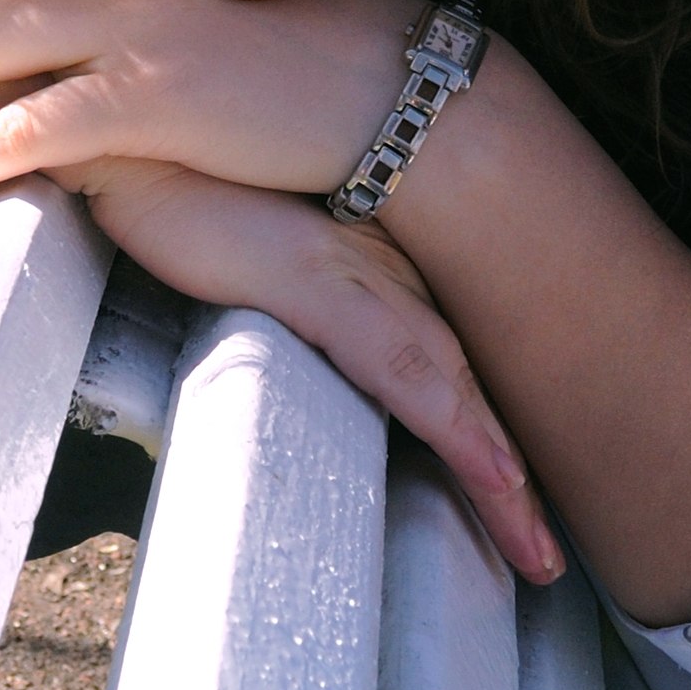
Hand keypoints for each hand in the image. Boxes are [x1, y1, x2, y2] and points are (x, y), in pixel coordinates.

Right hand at [54, 153, 563, 587]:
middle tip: (547, 555)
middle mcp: (382, 270)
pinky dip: (452, 423)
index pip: (447, 365)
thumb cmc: (190, 186)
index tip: (521, 512)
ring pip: (451, 387)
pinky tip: (490, 471)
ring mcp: (357, 274)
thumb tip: (301, 351)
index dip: (487, 438)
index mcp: (373, 269)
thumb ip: (294, 297)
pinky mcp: (317, 280)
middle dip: (510, 476)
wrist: (143, 134)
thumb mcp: (251, 251)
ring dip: (496, 471)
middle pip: (465, 383)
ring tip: (533, 546)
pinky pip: (401, 366)